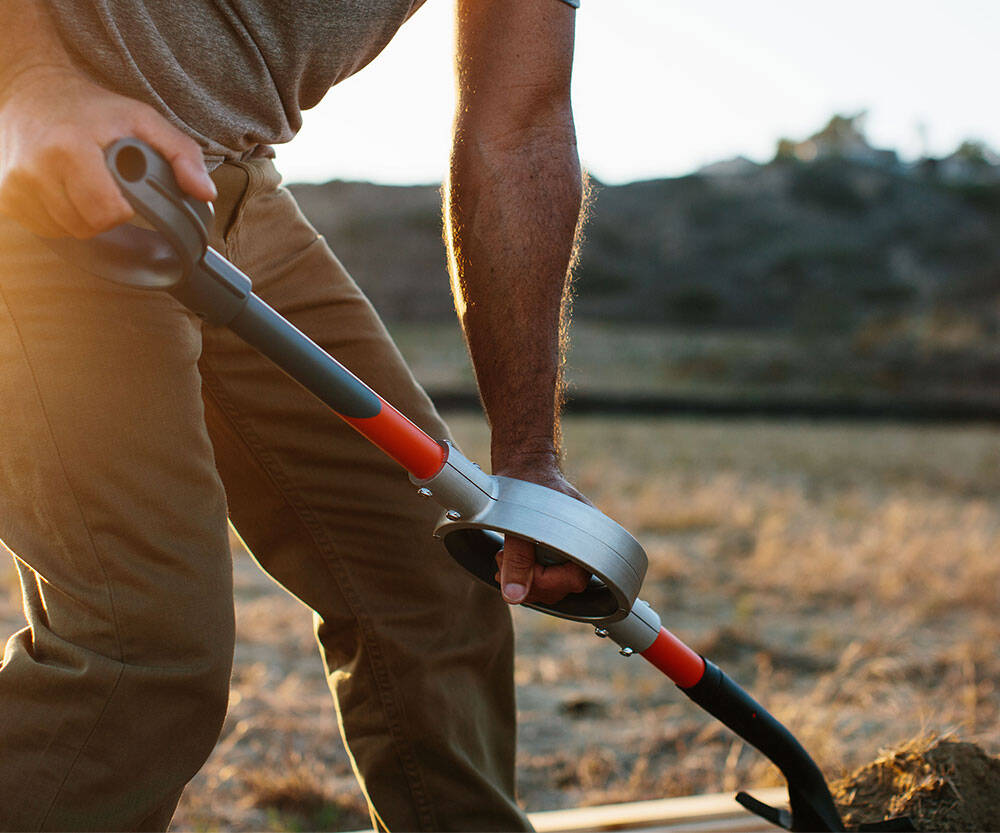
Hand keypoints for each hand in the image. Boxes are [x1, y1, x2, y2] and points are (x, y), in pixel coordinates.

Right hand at [0, 65, 215, 238]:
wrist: (32, 89)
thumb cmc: (93, 108)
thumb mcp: (143, 120)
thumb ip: (181, 155)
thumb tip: (204, 193)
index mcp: (69, 147)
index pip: (105, 212)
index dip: (123, 208)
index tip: (123, 189)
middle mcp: (35, 167)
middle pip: (85, 227)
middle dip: (103, 215)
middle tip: (104, 186)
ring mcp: (15, 184)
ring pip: (64, 231)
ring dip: (81, 217)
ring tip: (83, 184)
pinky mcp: (5, 196)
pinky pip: (44, 228)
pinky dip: (59, 217)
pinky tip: (63, 190)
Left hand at [492, 452, 591, 605]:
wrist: (523, 465)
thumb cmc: (526, 486)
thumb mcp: (517, 523)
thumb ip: (517, 560)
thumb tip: (514, 597)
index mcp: (588, 535)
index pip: (575, 580)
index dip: (544, 582)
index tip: (514, 569)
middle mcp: (586, 544)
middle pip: (565, 586)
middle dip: (531, 583)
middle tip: (502, 564)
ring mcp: (573, 547)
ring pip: (555, 582)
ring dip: (527, 580)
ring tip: (502, 560)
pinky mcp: (559, 548)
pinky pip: (549, 572)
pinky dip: (528, 572)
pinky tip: (508, 561)